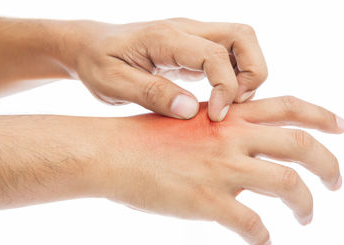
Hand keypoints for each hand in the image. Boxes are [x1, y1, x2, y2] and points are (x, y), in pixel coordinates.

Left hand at [60, 18, 266, 120]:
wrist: (91, 46)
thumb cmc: (98, 64)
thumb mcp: (113, 84)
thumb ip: (152, 94)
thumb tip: (190, 110)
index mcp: (164, 38)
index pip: (214, 54)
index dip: (225, 87)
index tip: (215, 116)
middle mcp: (185, 30)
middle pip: (243, 35)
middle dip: (252, 73)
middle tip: (234, 105)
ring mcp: (192, 36)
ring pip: (242, 42)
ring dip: (247, 73)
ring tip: (228, 103)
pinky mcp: (194, 47)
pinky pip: (229, 54)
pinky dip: (236, 75)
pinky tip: (218, 98)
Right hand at [98, 96, 343, 244]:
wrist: (112, 152)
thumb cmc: (146, 136)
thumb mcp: (191, 120)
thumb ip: (222, 129)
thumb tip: (244, 147)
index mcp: (230, 116)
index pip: (289, 107)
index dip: (322, 115)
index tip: (343, 127)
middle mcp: (233, 137)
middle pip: (302, 147)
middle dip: (329, 166)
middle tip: (335, 183)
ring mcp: (223, 169)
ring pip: (289, 186)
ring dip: (306, 205)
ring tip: (307, 217)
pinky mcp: (208, 201)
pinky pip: (252, 224)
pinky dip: (263, 237)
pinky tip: (262, 242)